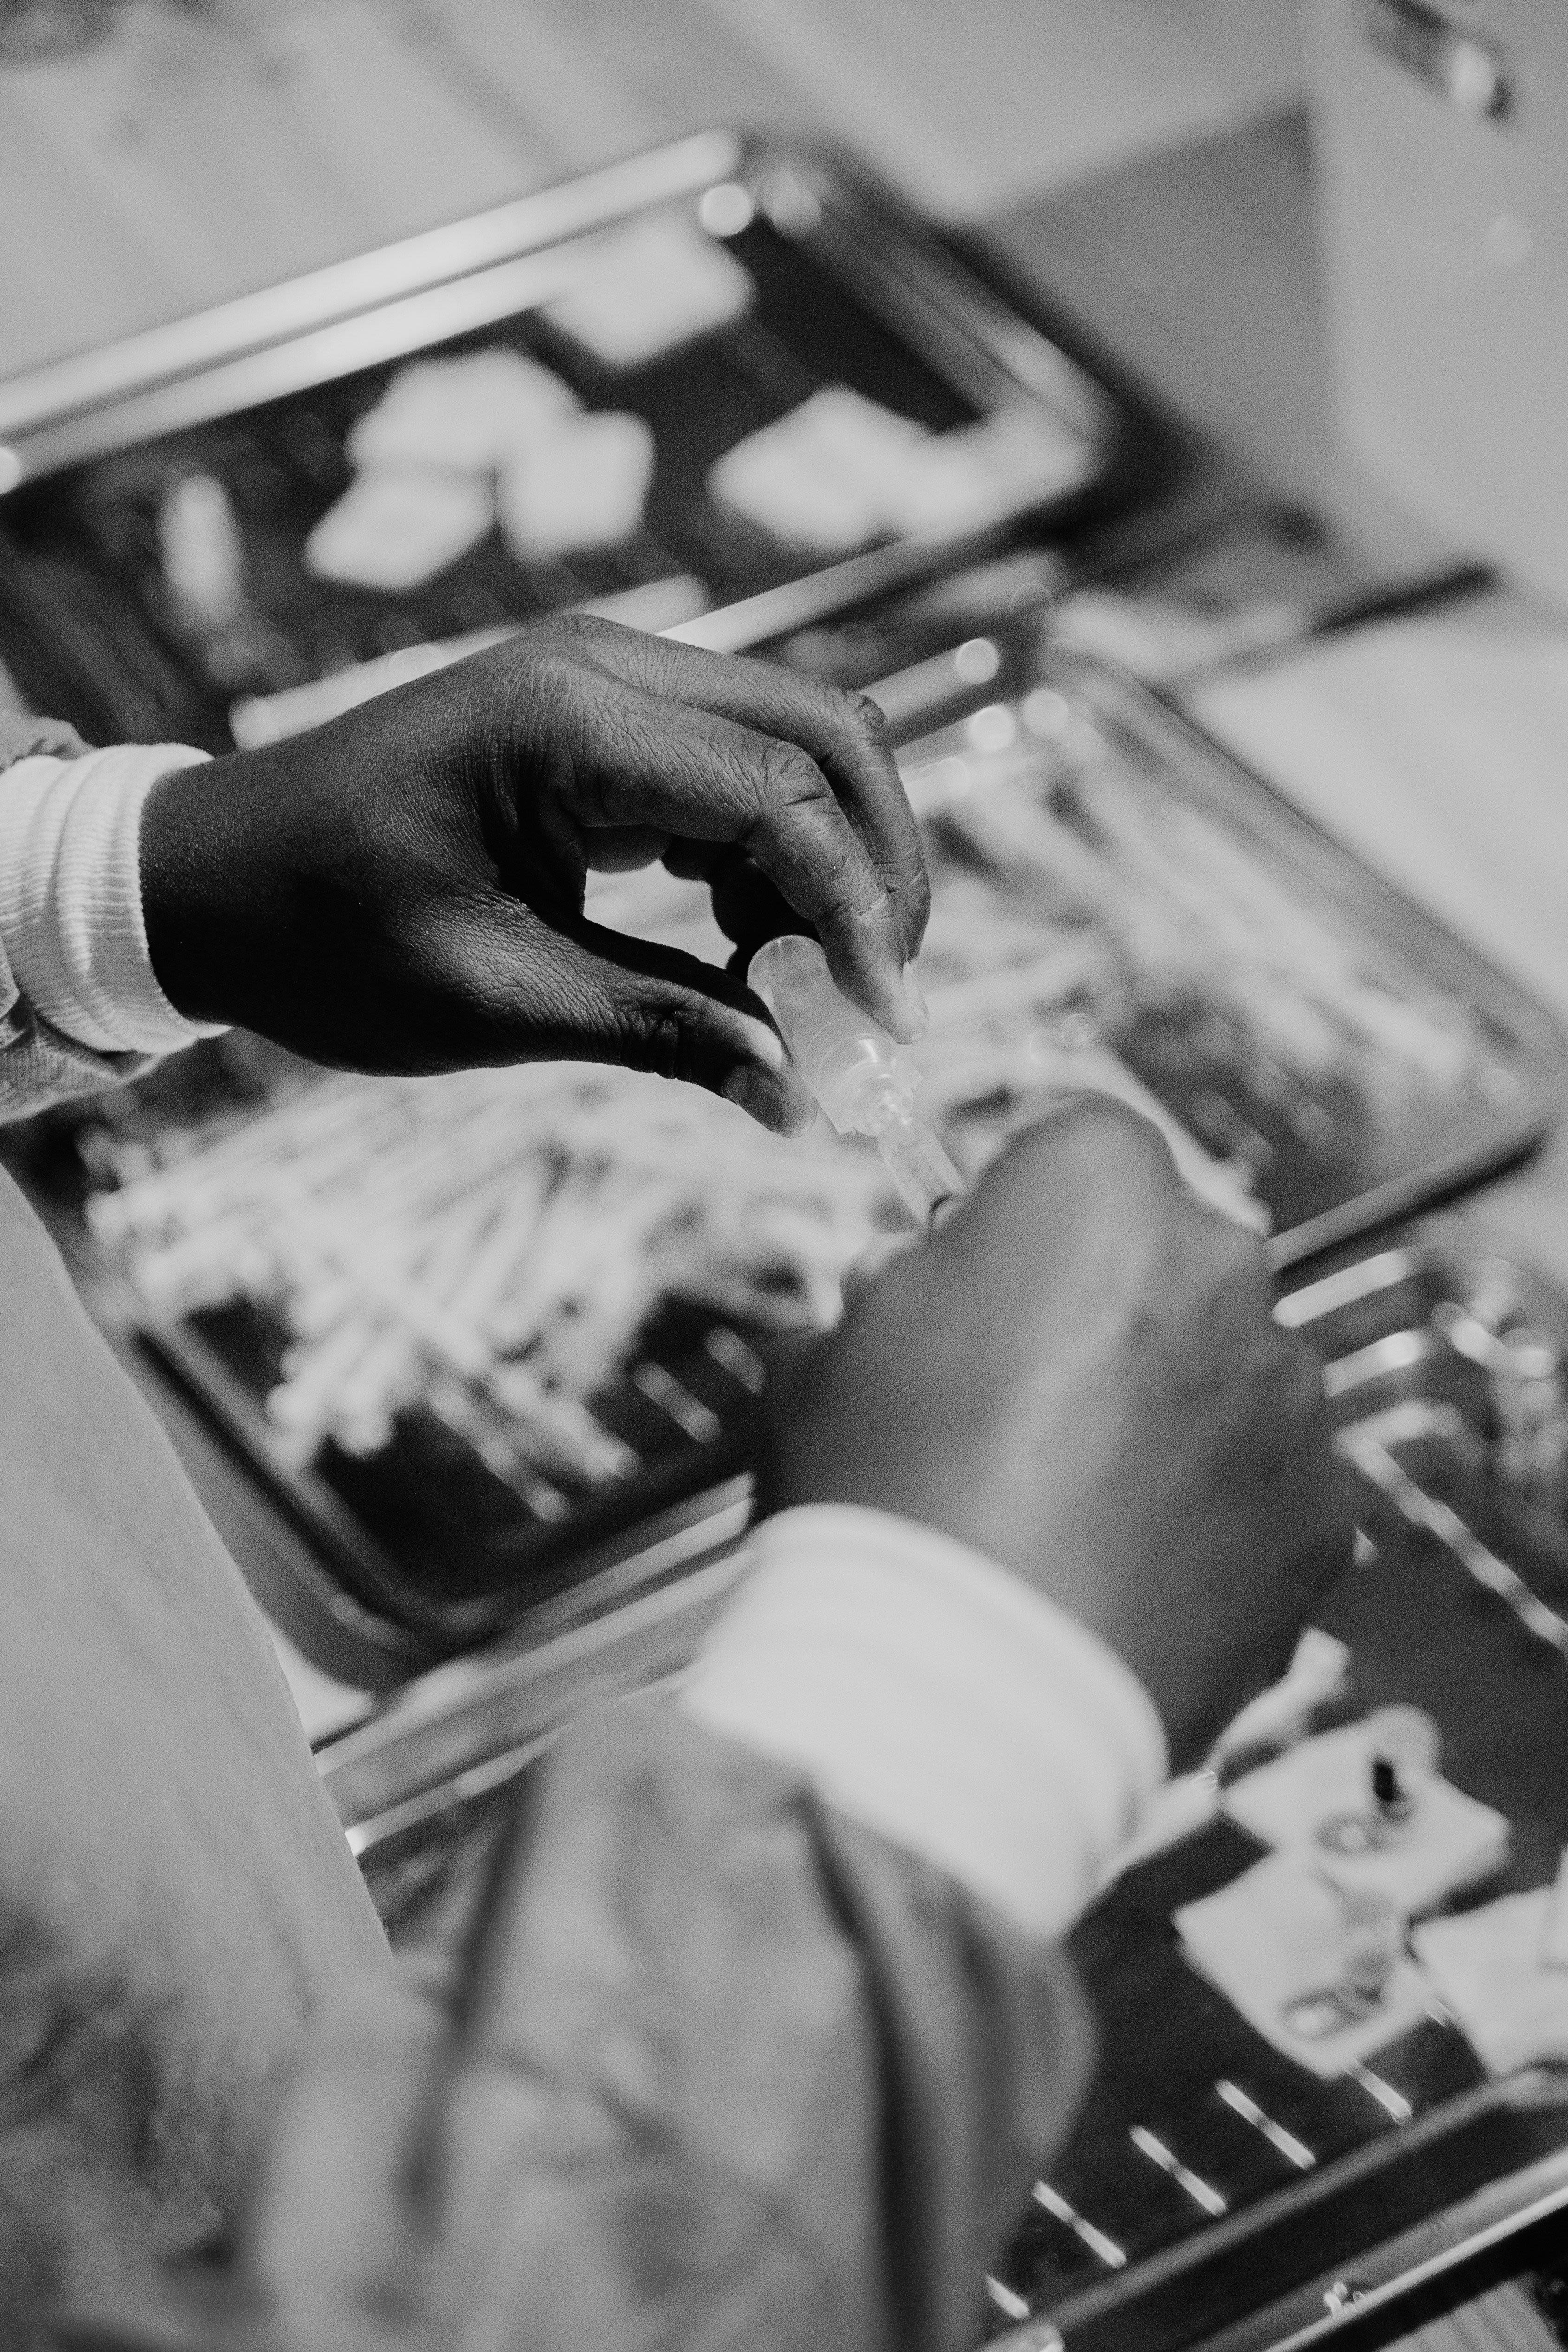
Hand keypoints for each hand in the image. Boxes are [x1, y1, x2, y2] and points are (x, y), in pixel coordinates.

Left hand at [140, 617, 929, 1133]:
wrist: (203, 878)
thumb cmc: (320, 939)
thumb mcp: (495, 1003)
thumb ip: (663, 1035)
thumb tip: (798, 1098)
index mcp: (567, 725)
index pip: (784, 797)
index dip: (857, 914)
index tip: (884, 1028)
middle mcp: (604, 665)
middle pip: (827, 736)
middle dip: (878, 869)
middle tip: (878, 998)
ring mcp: (606, 675)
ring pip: (797, 743)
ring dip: (830, 860)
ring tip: (798, 984)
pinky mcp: (602, 713)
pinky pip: (737, 763)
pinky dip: (771, 853)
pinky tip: (741, 941)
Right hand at [760, 1098, 1353, 1767]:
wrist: (951, 1702)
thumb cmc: (872, 1507)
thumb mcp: (828, 1358)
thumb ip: (895, 1295)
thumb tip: (928, 1289)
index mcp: (1095, 1190)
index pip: (1083, 1148)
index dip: (1028, 1215)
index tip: (988, 1279)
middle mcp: (1219, 1266)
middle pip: (1171, 1258)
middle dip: (1113, 1311)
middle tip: (1023, 1411)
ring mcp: (1287, 1396)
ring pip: (1229, 1374)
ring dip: (1172, 1416)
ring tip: (1075, 1519)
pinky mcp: (1326, 1517)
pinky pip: (1272, 1490)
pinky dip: (1220, 1522)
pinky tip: (1131, 1581)